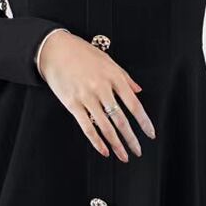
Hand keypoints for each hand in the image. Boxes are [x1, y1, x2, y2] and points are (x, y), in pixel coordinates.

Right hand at [38, 30, 155, 161]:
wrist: (55, 50)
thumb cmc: (82, 53)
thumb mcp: (107, 61)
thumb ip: (124, 77)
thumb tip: (138, 90)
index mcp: (114, 77)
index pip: (134, 105)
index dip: (144, 122)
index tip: (150, 134)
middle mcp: (102, 89)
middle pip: (121, 120)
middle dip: (131, 139)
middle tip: (138, 151)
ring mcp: (86, 98)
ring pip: (105, 127)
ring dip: (116, 144)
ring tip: (123, 156)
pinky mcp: (72, 104)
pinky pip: (87, 127)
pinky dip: (97, 141)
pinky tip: (104, 151)